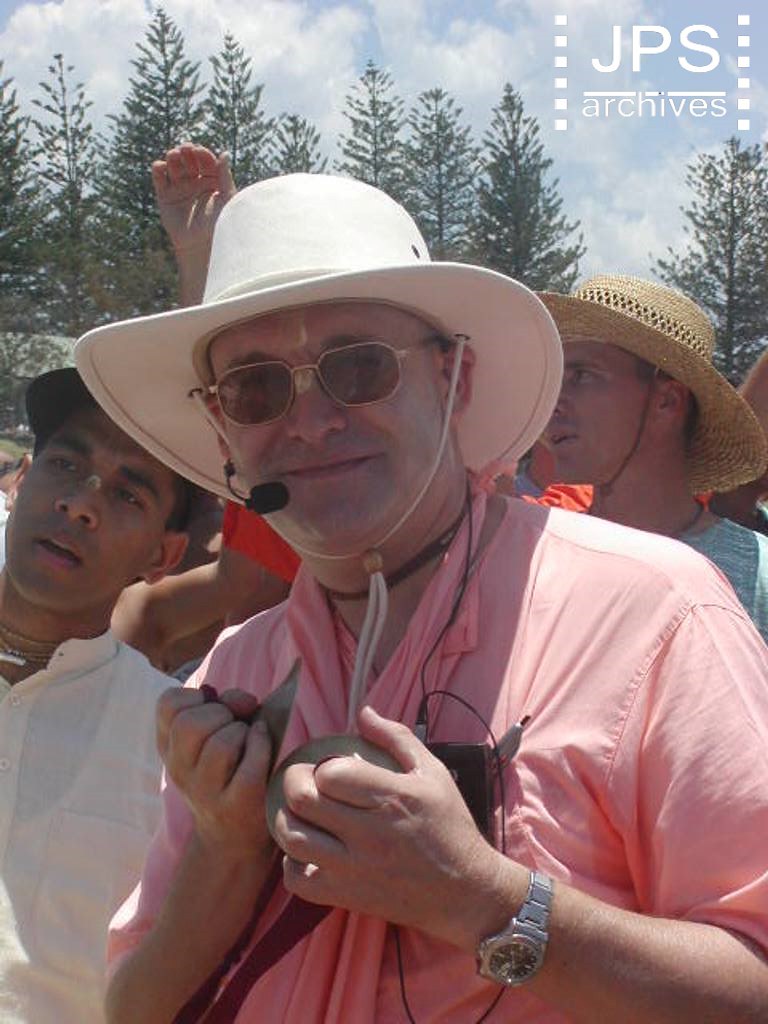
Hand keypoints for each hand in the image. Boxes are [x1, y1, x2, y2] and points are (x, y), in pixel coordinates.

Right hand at [151, 143, 235, 255]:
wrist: (201, 246)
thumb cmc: (219, 224)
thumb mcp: (226, 199)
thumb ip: (225, 176)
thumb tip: (223, 153)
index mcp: (212, 181)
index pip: (206, 161)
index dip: (201, 154)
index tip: (199, 151)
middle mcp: (195, 183)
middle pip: (189, 160)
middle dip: (186, 152)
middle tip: (185, 149)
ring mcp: (180, 188)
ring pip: (174, 166)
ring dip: (172, 157)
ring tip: (174, 155)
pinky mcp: (165, 197)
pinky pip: (159, 178)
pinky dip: (158, 169)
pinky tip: (160, 166)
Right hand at [156, 685, 273, 862]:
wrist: (233, 835)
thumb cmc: (230, 769)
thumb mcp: (217, 732)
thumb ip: (228, 703)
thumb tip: (244, 701)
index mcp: (170, 747)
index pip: (169, 704)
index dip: (197, 696)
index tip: (215, 706)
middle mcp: (179, 770)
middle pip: (190, 724)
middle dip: (222, 713)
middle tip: (234, 726)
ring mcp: (204, 791)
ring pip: (221, 743)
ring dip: (243, 732)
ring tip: (247, 743)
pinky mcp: (235, 805)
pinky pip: (250, 765)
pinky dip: (261, 746)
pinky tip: (262, 747)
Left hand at [273, 706, 524, 951]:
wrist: (465, 891)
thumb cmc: (450, 826)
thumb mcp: (433, 773)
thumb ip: (396, 738)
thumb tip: (363, 713)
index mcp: (391, 798)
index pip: (332, 774)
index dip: (320, 766)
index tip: (325, 767)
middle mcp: (369, 834)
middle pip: (302, 801)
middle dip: (293, 783)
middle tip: (302, 782)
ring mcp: (354, 869)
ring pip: (292, 839)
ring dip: (286, 820)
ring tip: (298, 813)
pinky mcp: (347, 897)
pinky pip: (298, 881)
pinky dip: (291, 864)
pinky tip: (305, 852)